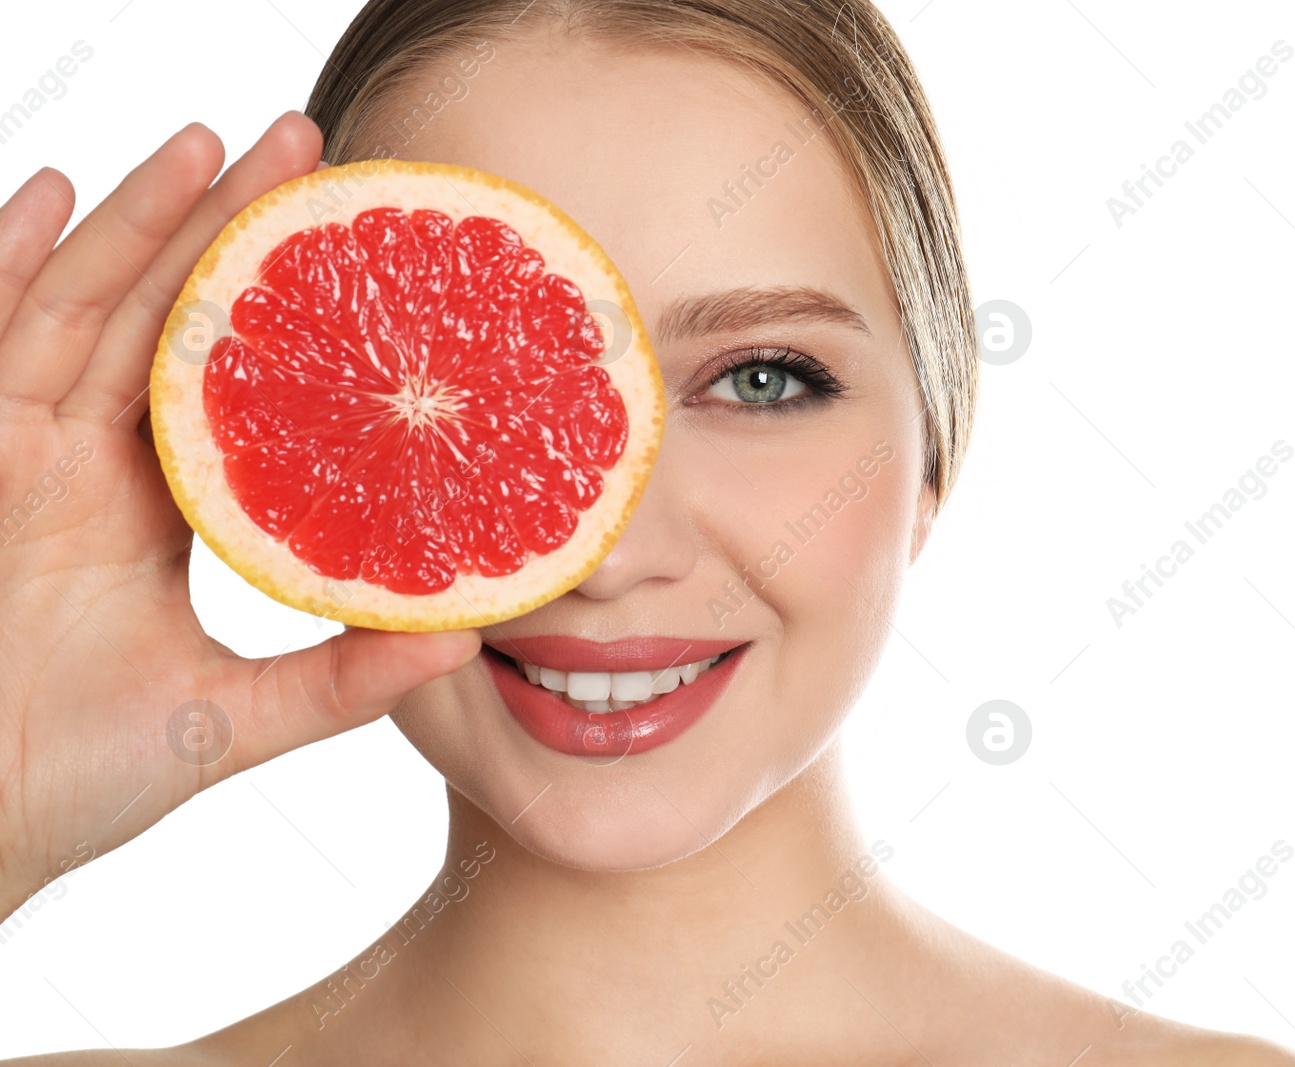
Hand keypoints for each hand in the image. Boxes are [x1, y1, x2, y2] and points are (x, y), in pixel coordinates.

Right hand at [0, 113, 480, 915]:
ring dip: (136, 219)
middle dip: (220, 225)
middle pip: (160, 316)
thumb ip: (338, 680)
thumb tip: (465, 638)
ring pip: (80, 307)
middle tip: (299, 143)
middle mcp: (90, 463)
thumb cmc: (77, 779)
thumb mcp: (232, 722)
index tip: (353, 246)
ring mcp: (18, 453)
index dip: (283, 312)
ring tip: (209, 142)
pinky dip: (8, 265)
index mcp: (158, 507)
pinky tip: (48, 192)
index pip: (229, 382)